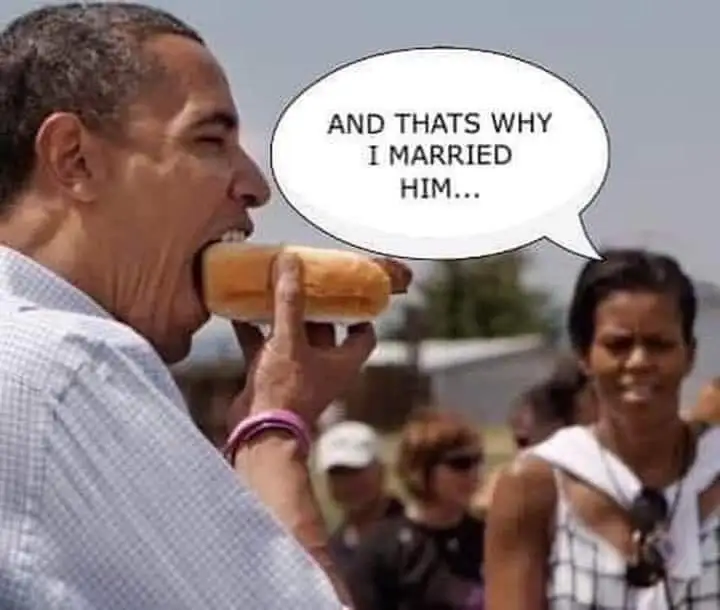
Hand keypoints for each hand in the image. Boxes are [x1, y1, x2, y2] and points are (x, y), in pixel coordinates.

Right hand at [227, 252, 376, 431]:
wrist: (257, 433)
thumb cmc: (285, 391)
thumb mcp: (289, 340)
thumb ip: (289, 301)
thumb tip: (291, 261)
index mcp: (341, 361)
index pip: (364, 334)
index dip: (361, 312)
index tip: (351, 289)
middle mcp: (322, 366)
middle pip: (324, 329)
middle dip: (314, 304)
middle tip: (305, 277)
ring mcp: (295, 372)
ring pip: (291, 335)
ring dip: (282, 314)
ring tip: (272, 286)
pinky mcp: (269, 376)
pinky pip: (263, 346)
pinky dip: (253, 329)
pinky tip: (239, 309)